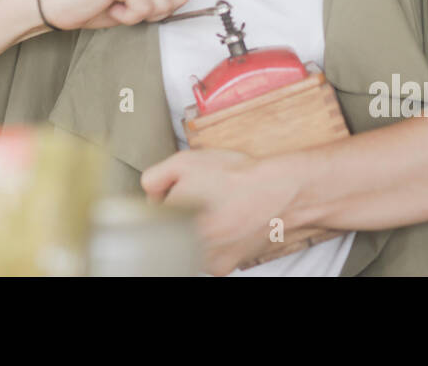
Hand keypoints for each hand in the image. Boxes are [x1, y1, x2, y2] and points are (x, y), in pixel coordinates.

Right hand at [37, 0, 201, 29]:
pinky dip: (128, 17)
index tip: (164, 0)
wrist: (59, 4)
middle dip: (161, 11)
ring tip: (120, 5)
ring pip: (165, 3)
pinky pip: (144, 8)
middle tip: (134, 6)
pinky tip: (112, 7)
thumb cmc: (99, 3)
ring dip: (142, 15)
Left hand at [140, 148, 299, 275]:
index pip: (149, 216)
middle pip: (167, 231)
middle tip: (198, 198)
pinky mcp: (224, 266)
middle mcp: (186, 247)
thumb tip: (149, 195)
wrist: (278, 191)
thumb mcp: (185, 161)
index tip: (174, 192)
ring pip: (186, 245)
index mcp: (171, 222)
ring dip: (194, 230)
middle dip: (178, 215)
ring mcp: (206, 260)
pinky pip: (207, 255)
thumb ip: (154, 177)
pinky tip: (225, 223)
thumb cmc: (235, 176)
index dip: (161, 199)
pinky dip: (212, 241)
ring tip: (215, 210)